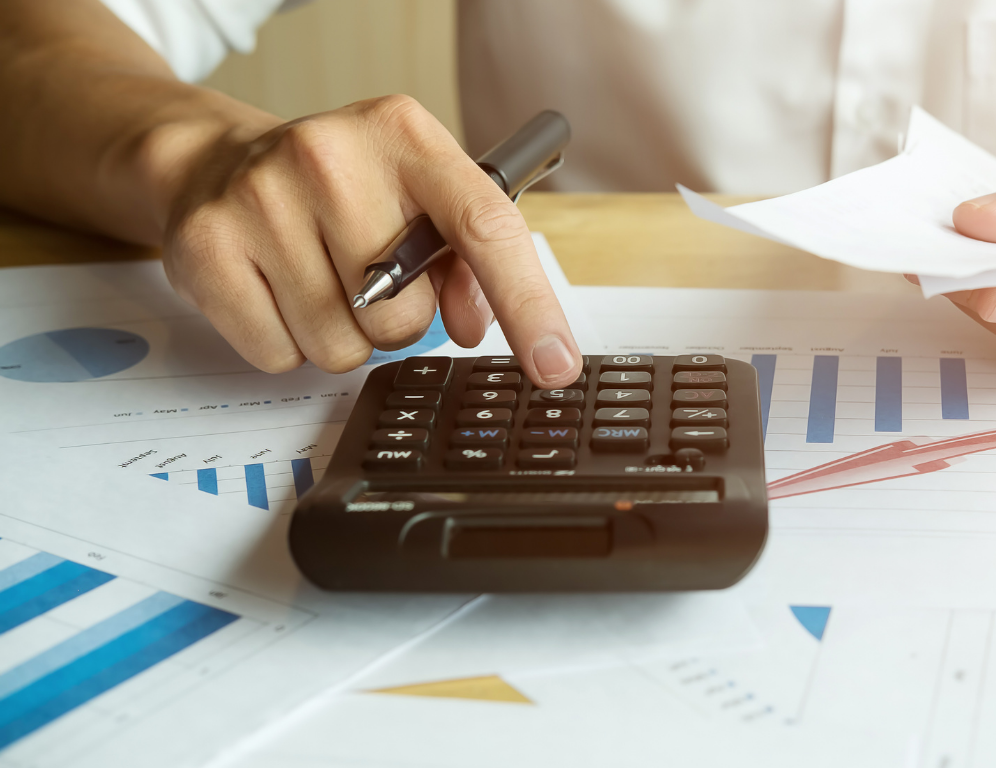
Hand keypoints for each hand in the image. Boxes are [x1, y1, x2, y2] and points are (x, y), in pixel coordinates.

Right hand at [156, 95, 580, 386]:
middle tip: (368, 280)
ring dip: (341, 336)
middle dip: (399, 321)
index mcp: (405, 135)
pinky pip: (280, 355)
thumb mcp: (418, 198)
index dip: (529, 306)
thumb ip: (467, 262)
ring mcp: (262, 198)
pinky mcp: (209, 246)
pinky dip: (287, 343)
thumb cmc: (343, 189)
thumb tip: (473, 325)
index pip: (485, 227)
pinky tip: (277, 289)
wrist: (217, 162)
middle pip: (405, 315)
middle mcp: (332, 156)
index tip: (556, 366)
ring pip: (341, 347)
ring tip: (318, 279)